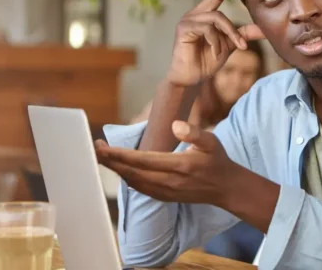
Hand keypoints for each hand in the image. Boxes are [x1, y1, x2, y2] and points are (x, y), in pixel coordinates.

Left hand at [95, 121, 238, 205]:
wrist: (226, 188)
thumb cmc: (217, 161)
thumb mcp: (212, 142)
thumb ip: (194, 133)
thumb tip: (175, 125)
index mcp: (178, 166)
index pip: (141, 160)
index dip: (119, 155)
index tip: (102, 147)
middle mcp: (169, 182)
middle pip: (132, 173)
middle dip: (111, 161)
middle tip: (95, 149)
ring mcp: (166, 192)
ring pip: (133, 182)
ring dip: (117, 170)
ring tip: (103, 157)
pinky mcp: (165, 197)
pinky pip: (140, 189)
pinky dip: (127, 179)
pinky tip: (120, 170)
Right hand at [167, 0, 264, 86]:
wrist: (191, 78)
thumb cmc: (208, 60)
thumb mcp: (230, 45)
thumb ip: (244, 34)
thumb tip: (265, 28)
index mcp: (206, 14)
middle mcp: (195, 13)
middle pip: (219, 8)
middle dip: (232, 26)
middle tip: (242, 46)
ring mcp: (187, 20)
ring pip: (216, 19)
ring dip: (226, 37)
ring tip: (225, 53)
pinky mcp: (183, 29)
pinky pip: (207, 29)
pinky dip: (215, 43)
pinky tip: (215, 54)